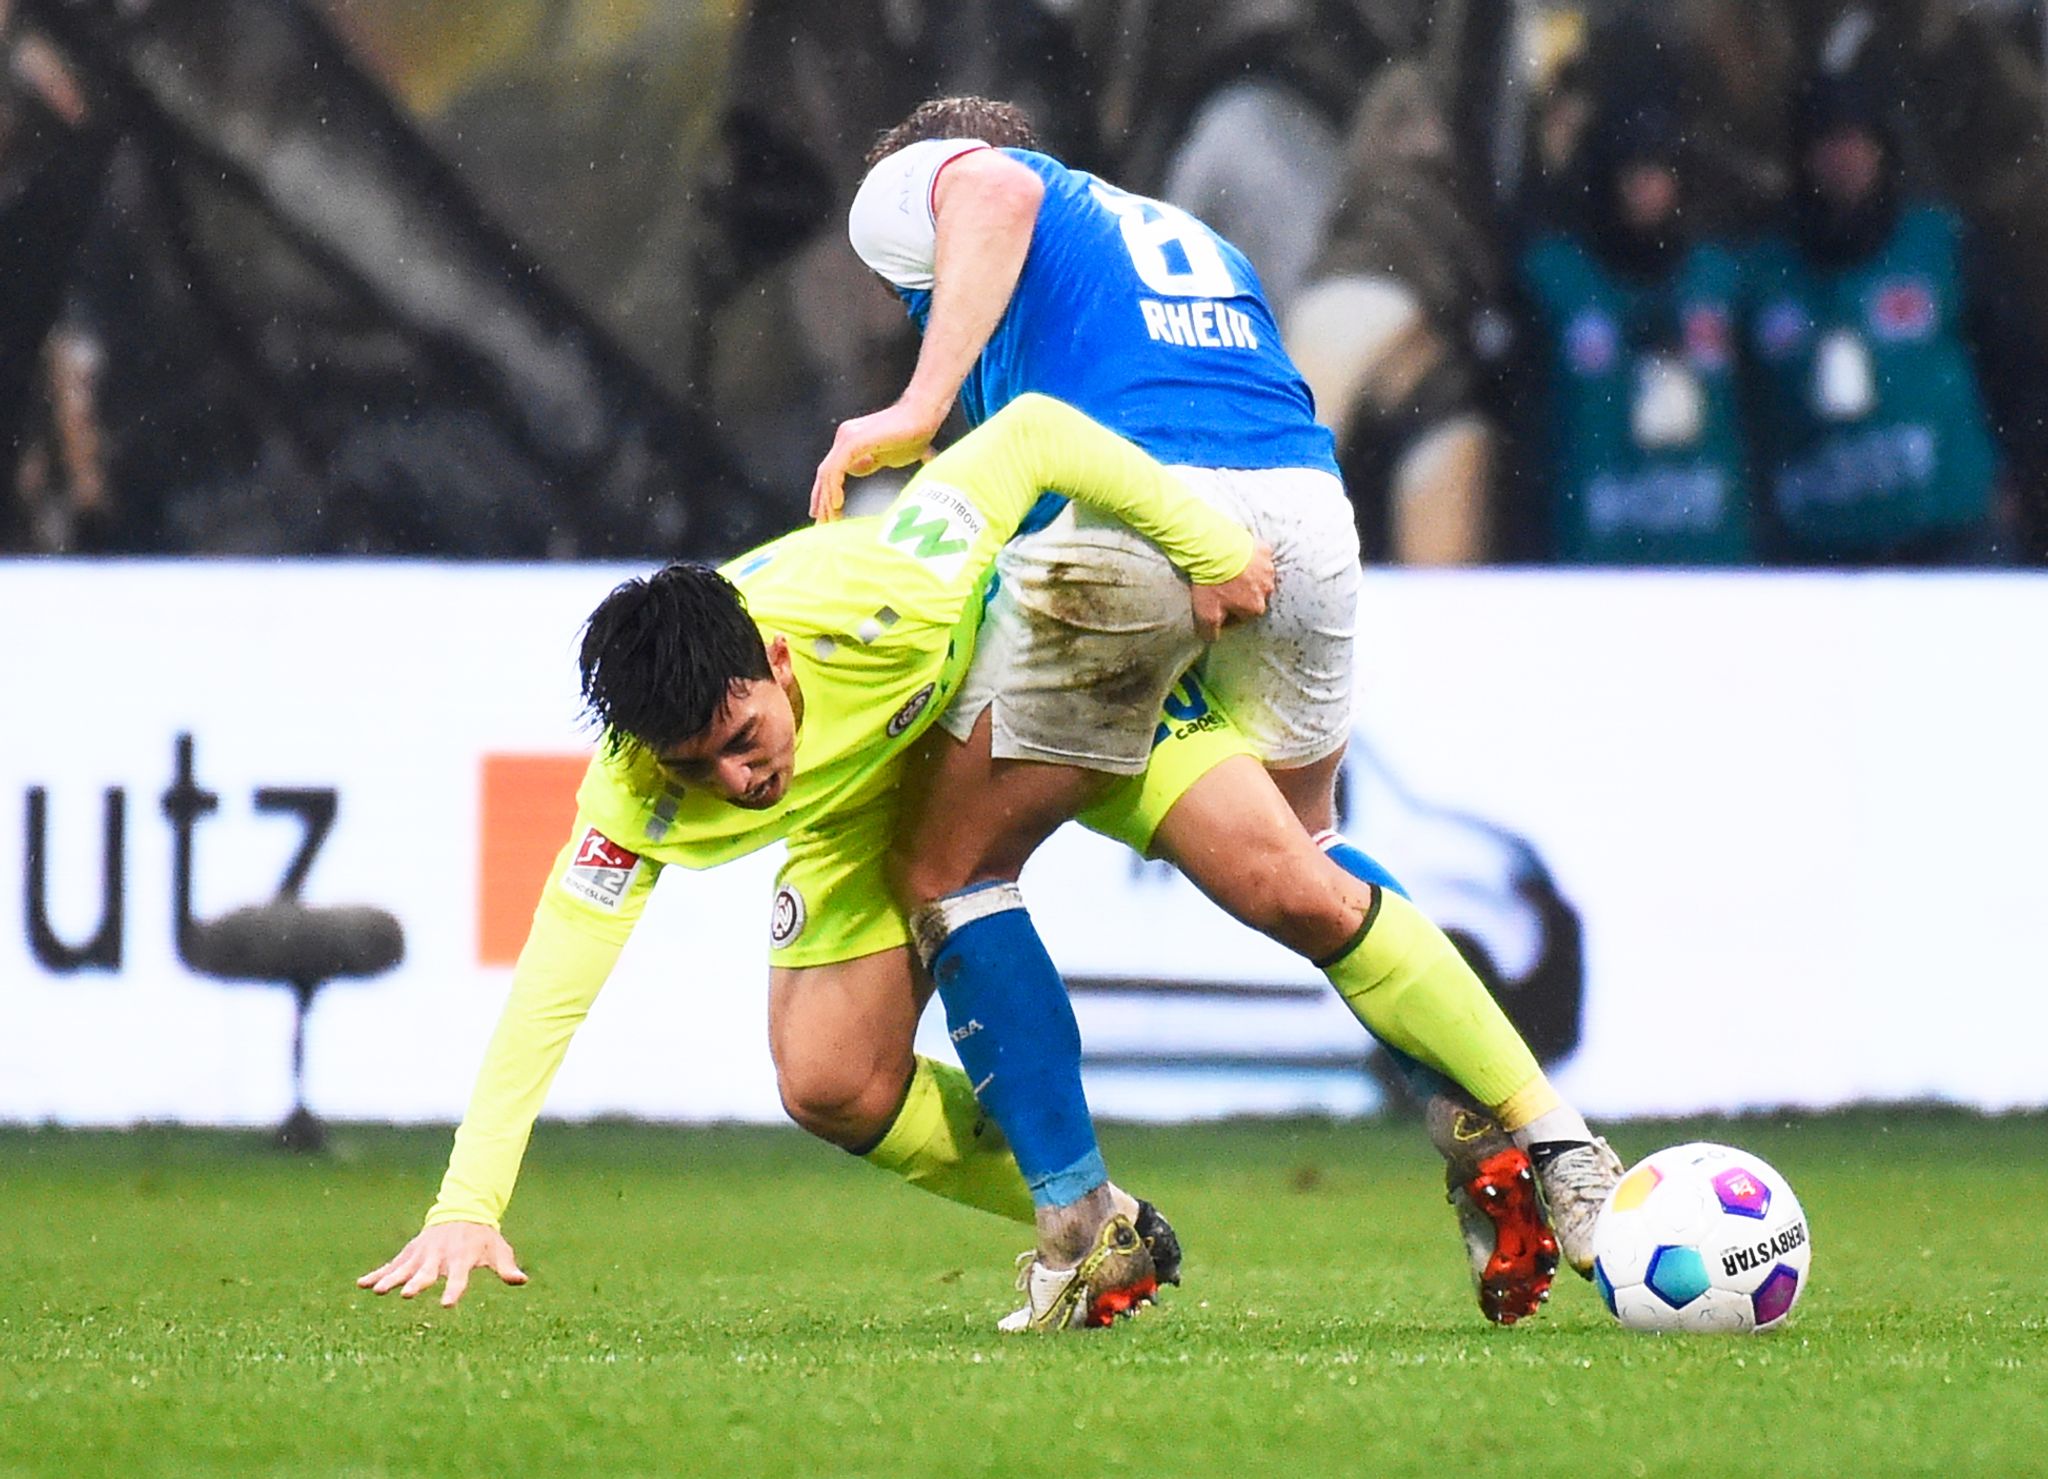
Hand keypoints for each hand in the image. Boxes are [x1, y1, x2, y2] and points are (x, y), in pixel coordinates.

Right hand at [357, 1221, 526, 1308]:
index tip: (447, 1305)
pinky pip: (391, 1265)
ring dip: (391, 1279)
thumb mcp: (498, 1249)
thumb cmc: (482, 1238)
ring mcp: (422, 1254)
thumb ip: (506, 1267)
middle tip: (405, 1295)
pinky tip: (361, 1284)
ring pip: (404, 1268)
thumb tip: (521, 1281)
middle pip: (426, 1272)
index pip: (459, 1278)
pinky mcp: (410, 1253)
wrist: (462, 1212)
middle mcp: (439, 1256)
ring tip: (377, 1290)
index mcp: (462, 1258)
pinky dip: (377, 1274)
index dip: (453, 1290)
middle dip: (416, 1283)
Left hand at [810, 398, 947, 521]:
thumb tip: (856, 472)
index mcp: (850, 439)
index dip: (825, 493)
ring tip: (831, 519)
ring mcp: (847, 438)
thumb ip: (868, 462)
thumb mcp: (885, 455)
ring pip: (828, 473)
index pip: (830, 470)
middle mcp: (844, 437)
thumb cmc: (912, 435)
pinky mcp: (854, 441)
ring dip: (827, 498)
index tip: (825, 514)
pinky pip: (837, 469)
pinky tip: (838, 504)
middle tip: (823, 524)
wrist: (923, 416)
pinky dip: (835, 488)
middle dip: (822, 501)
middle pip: (825, 473)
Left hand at [1189, 540, 1275, 640]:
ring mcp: (1268, 568)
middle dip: (1241, 593)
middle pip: (1254, 595)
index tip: (1218, 604)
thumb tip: (1212, 640)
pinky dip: (1252, 556)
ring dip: (1247, 574)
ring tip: (1229, 569)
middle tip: (1222, 585)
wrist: (1213, 549)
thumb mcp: (1206, 614)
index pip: (1244, 616)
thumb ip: (1210, 632)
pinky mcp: (1264, 550)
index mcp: (1255, 608)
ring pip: (1259, 576)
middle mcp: (1267, 589)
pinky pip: (1260, 556)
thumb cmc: (1212, 583)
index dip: (1230, 611)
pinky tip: (1237, 554)